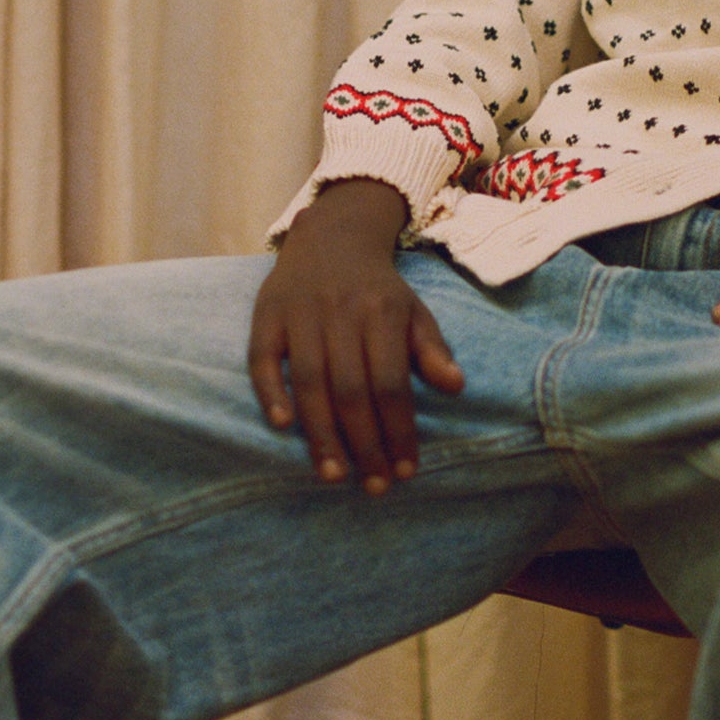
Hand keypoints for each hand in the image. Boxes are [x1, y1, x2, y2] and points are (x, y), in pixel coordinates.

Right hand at [248, 180, 464, 488]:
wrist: (332, 234)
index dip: (398, 430)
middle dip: (363, 443)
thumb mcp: (414, 311)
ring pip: (308, 380)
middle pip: (350, 389)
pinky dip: (270, 391)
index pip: (391, 383)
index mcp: (382, 313)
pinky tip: (282, 426)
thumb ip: (432, 349)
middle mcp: (340, 312)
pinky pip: (262, 357)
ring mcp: (300, 313)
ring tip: (333, 474)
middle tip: (373, 485)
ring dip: (320, 432)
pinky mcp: (267, 313)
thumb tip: (456, 386)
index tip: (405, 470)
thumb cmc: (377, 289)